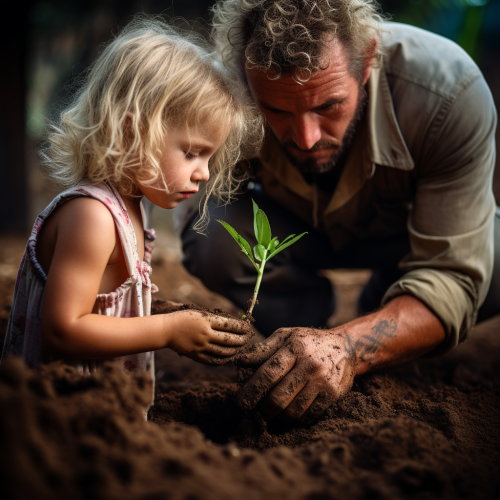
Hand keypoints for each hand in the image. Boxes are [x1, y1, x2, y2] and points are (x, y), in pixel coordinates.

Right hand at [166, 310, 253, 364]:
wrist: (166, 330)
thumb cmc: (184, 318)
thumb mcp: (200, 313)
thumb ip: (215, 320)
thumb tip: (233, 326)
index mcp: (206, 320)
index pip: (230, 325)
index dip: (242, 328)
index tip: (248, 328)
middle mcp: (205, 334)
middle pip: (229, 340)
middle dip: (242, 340)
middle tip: (247, 339)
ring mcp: (201, 346)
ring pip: (224, 352)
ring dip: (235, 350)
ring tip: (240, 348)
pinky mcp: (196, 355)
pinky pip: (213, 360)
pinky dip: (224, 360)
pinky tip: (229, 357)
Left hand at [235, 327, 356, 421]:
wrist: (347, 345)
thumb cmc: (308, 341)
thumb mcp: (286, 336)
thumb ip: (263, 349)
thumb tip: (239, 361)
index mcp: (295, 347)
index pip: (268, 373)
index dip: (252, 391)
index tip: (241, 403)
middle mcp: (310, 364)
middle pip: (279, 398)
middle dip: (263, 409)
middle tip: (258, 410)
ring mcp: (323, 381)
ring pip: (293, 411)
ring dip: (279, 417)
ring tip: (274, 412)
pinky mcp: (333, 394)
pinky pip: (309, 416)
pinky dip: (297, 420)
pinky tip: (291, 413)